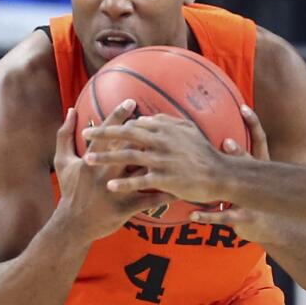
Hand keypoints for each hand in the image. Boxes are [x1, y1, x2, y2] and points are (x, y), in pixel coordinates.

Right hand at [54, 100, 175, 241]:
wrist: (72, 225)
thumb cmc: (70, 190)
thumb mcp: (62, 161)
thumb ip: (64, 135)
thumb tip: (71, 110)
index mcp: (90, 160)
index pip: (106, 134)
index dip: (119, 116)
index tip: (132, 101)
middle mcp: (103, 173)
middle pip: (128, 148)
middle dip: (144, 133)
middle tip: (160, 120)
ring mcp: (115, 191)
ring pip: (142, 172)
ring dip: (160, 161)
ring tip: (177, 150)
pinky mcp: (124, 208)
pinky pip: (149, 199)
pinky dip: (165, 193)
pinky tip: (181, 187)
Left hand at [84, 109, 239, 202]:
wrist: (220, 174)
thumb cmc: (204, 152)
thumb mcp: (188, 130)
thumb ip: (166, 122)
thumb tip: (145, 118)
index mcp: (165, 129)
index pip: (135, 123)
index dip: (116, 123)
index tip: (100, 125)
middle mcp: (161, 142)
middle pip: (126, 135)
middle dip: (104, 134)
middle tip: (86, 134)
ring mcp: (162, 160)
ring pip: (128, 157)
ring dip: (106, 158)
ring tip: (89, 159)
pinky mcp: (165, 179)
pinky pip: (140, 181)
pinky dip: (124, 183)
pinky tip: (109, 186)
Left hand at [190, 105, 283, 242]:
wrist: (266, 226)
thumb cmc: (254, 198)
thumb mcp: (251, 178)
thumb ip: (239, 160)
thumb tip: (225, 139)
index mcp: (257, 168)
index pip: (260, 141)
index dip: (254, 124)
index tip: (244, 108)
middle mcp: (255, 182)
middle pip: (251, 164)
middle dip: (239, 153)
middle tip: (227, 142)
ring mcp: (250, 200)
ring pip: (236, 192)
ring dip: (221, 186)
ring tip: (206, 180)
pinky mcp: (241, 218)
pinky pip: (223, 217)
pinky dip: (206, 216)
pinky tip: (192, 215)